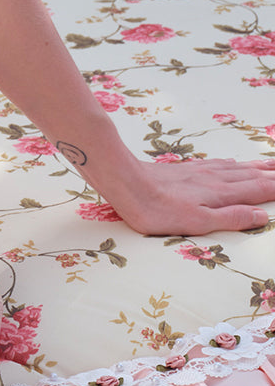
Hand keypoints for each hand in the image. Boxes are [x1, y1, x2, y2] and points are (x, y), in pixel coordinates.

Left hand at [62, 139, 274, 237]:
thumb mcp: (197, 222)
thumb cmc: (157, 209)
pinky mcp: (185, 169)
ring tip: (270, 165)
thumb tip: (261, 215)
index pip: (258, 190)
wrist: (124, 182)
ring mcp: (199, 172)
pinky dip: (234, 164)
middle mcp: (214, 179)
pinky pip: (219, 164)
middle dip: (271, 174)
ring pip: (236, 168)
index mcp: (220, 194)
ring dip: (256, 167)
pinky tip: (232, 163)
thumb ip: (231, 218)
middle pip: (250, 175)